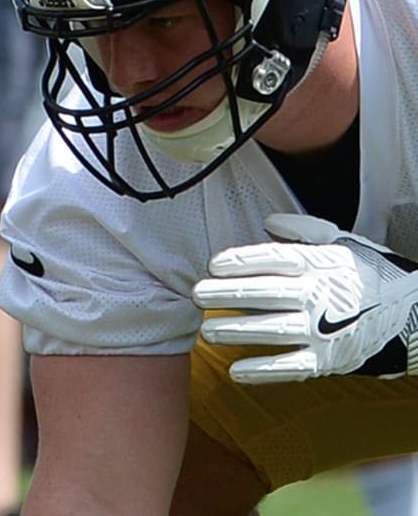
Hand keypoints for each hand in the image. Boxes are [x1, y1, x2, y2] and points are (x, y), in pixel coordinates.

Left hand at [192, 214, 417, 382]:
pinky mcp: (327, 359)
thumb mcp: (341, 242)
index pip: (272, 258)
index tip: (213, 264)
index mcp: (317, 263)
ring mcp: (322, 330)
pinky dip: (263, 371)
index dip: (240, 261)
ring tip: (209, 331)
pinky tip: (237, 371)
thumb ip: (304, 230)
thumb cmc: (367, 273)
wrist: (411, 314)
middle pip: (263, 293)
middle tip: (198, 294)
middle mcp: (317, 295)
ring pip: (271, 331)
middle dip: (226, 294)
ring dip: (237, 331)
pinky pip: (290, 367)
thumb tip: (269, 222)